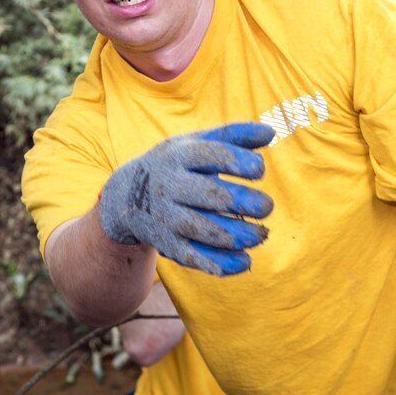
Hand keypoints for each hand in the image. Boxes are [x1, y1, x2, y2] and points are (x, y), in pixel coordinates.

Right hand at [98, 122, 274, 275]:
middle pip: (210, 194)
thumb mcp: (196, 142)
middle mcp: (170, 186)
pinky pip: (193, 256)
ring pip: (202, 229)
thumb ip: (233, 135)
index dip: (238, 162)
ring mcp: (167, 217)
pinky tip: (245, 261)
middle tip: (267, 207)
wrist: (126, 195)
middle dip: (242, 201)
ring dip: (236, 235)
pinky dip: (219, 262)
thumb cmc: (176, 164)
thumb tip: (270, 132)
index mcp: (180, 156)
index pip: (211, 156)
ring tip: (261, 235)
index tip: (259, 170)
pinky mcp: (168, 244)